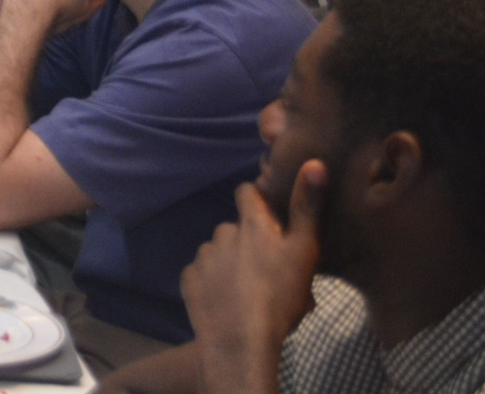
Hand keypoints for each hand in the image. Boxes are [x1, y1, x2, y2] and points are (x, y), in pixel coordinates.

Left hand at [182, 164, 326, 393]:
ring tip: (248, 290)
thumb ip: (307, 208)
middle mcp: (222, 233)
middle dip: (247, 240)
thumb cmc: (280, 296)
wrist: (241, 340)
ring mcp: (202, 257)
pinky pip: (201, 274)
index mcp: (252, 224)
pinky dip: (212, 282)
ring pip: (218, 251)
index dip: (257, 199)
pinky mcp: (188, 280)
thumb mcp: (304, 252)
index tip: (269, 214)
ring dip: (229, 262)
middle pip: (235, 227)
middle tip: (267, 268)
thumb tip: (314, 162)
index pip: (247, 193)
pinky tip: (226, 301)